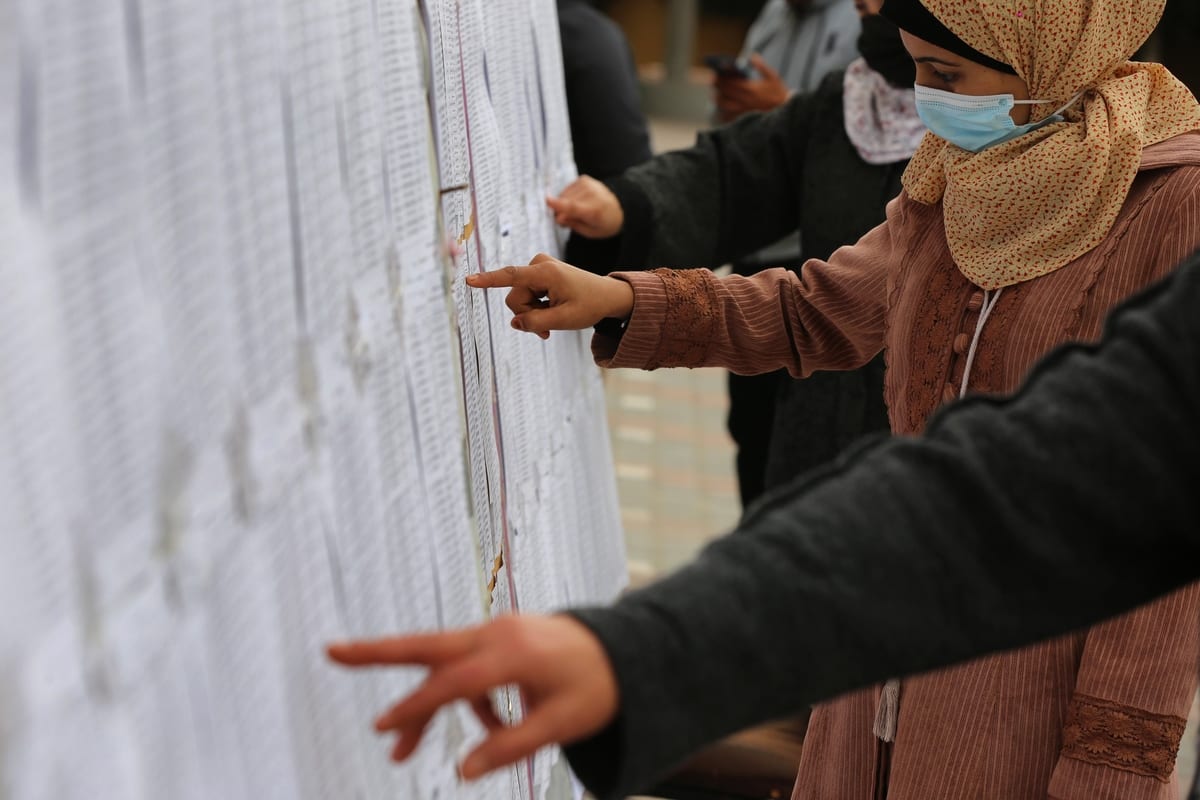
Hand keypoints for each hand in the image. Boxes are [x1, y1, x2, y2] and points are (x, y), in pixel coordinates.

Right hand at [327, 614, 618, 779]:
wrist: (623, 650)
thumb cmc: (596, 687)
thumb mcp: (562, 724)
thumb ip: (511, 746)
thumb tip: (462, 772)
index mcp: (512, 653)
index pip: (453, 682)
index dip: (416, 706)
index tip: (383, 729)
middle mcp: (496, 634)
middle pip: (426, 644)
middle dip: (377, 651)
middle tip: (330, 651)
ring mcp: (495, 632)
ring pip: (439, 661)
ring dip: (421, 703)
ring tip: (401, 753)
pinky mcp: (497, 638)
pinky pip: (465, 668)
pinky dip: (461, 699)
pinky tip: (490, 727)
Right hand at [465, 253, 634, 338]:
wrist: (606, 296)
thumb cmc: (589, 305)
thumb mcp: (564, 320)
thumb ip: (536, 323)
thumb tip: (514, 323)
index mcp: (546, 272)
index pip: (510, 276)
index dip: (488, 280)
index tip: (468, 280)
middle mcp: (539, 264)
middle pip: (515, 298)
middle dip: (528, 315)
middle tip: (548, 329)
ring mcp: (539, 267)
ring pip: (520, 299)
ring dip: (533, 314)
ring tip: (553, 320)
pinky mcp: (539, 273)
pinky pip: (526, 296)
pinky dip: (536, 308)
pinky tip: (551, 313)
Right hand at [545, 176, 623, 238]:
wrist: (620, 207)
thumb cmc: (604, 223)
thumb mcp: (591, 232)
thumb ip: (573, 224)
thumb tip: (558, 217)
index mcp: (595, 210)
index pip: (574, 207)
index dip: (559, 205)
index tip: (547, 201)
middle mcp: (591, 194)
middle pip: (565, 202)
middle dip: (562, 212)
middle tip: (571, 220)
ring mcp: (588, 184)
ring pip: (564, 195)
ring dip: (565, 204)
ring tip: (578, 210)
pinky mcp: (583, 179)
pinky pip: (567, 190)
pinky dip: (568, 197)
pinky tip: (578, 201)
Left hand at [713, 54, 789, 122]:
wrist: (785, 110)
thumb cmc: (778, 92)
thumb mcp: (772, 76)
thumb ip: (761, 65)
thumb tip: (750, 56)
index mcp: (750, 89)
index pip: (730, 83)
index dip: (720, 78)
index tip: (715, 74)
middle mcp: (745, 100)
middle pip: (724, 93)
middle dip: (717, 87)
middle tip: (713, 82)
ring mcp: (744, 111)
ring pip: (724, 106)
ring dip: (719, 99)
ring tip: (716, 94)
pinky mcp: (745, 118)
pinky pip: (729, 117)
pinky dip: (724, 112)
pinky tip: (723, 107)